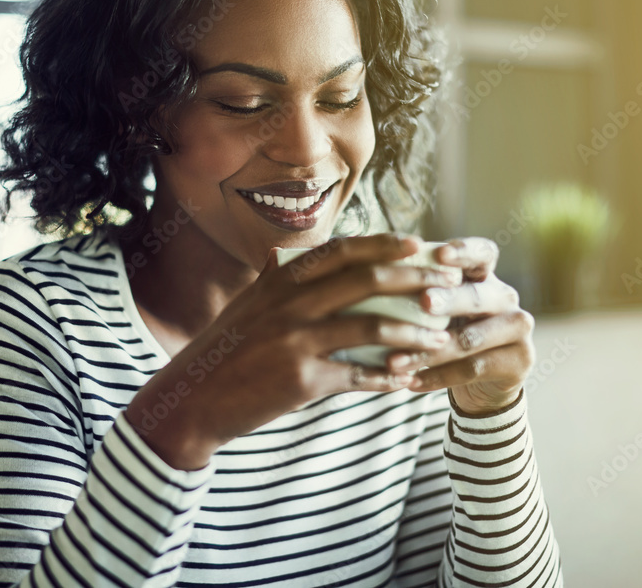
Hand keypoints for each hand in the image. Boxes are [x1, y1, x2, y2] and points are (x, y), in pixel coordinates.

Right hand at [123, 233, 462, 469]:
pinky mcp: (301, 381)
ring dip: (413, 335)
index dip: (383, 244)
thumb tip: (293, 256)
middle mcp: (289, 303)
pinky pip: (358, 377)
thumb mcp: (247, 304)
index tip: (416, 244)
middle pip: (366, 281)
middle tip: (448, 284)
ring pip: (371, 329)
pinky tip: (406, 381)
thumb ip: (275, 280)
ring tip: (440, 340)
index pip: (341, 250)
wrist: (193, 397)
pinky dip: (386, 379)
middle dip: (415, 280)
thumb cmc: (225, 348)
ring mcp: (295, 341)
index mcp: (280, 279)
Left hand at [388, 237, 534, 414]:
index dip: (464, 251)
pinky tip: (409, 382)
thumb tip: (361, 271)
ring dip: (429, 351)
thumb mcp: (436, 307)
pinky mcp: (518, 362)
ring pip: (471, 339)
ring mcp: (516, 329)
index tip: (440, 254)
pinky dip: (437, 377)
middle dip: (449, 300)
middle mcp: (505, 297)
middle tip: (423, 302)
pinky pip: (472, 369)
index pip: (482, 253)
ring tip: (393, 360)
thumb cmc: (446, 330)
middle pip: (477, 296)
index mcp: (484, 275)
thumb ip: (414, 288)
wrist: (482, 380)